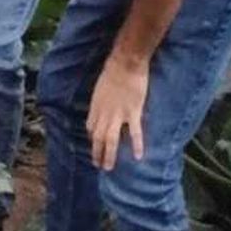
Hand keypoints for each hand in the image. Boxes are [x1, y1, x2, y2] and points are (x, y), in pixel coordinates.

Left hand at [86, 56, 148, 170]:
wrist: (125, 63)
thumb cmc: (113, 70)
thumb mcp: (101, 86)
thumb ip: (101, 99)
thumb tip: (102, 103)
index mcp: (96, 106)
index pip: (91, 127)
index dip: (93, 138)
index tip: (95, 145)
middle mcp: (104, 114)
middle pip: (98, 137)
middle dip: (97, 153)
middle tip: (98, 166)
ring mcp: (118, 114)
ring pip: (110, 140)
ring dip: (109, 155)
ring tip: (108, 168)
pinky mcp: (133, 112)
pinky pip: (134, 133)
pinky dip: (136, 145)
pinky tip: (138, 157)